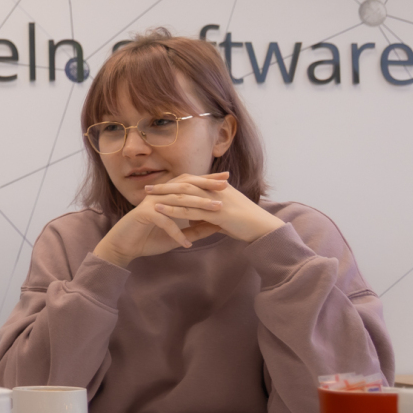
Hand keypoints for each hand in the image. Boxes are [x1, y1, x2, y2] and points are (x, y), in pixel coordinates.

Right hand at [91, 173, 228, 268]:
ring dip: (198, 205)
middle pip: (185, 186)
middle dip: (206, 185)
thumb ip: (196, 229)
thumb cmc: (148, 238)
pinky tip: (187, 243)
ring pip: (178, 200)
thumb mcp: (177, 235)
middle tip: (225, 186)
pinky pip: (165, 222)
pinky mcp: (144, 215)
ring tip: (216, 210)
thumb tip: (218, 226)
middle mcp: (159, 195)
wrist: (123, 246)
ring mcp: (151, 204)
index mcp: (167, 196)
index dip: (207, 181)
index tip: (227, 181)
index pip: (189, 184)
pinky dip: (177, 233)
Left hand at [144, 173, 282, 242]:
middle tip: (148, 187)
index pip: (193, 182)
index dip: (175, 183)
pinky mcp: (217, 212)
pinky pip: (190, 209)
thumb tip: (190, 220)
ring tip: (148, 196)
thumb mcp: (223, 217)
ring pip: (185, 194)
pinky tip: (159, 210)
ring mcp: (217, 200)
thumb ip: (207, 216)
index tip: (159, 184)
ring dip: (165, 194)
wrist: (264, 230)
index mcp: (219, 189)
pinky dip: (173, 209)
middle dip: (165, 185)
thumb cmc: (245, 225)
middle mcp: (217, 191)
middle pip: (186, 184)